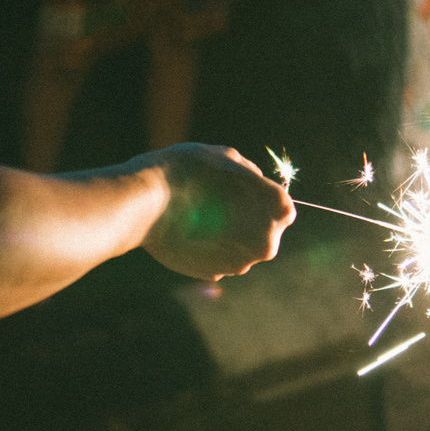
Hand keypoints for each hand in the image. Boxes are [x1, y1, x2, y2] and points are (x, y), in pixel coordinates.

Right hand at [136, 143, 295, 280]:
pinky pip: (219, 256)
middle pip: (263, 229)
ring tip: (200, 212)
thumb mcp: (225, 157)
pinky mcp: (214, 273)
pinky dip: (209, 245)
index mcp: (277, 212)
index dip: (266, 196)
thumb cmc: (187, 172)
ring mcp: (239, 263)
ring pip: (241, 245)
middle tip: (219, 199)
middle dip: (248, 217)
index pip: (284, 206)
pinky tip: (189, 229)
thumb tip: (256, 180)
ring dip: (228, 232)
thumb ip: (249, 172)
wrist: (145, 205)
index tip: (246, 189)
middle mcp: (265, 243)